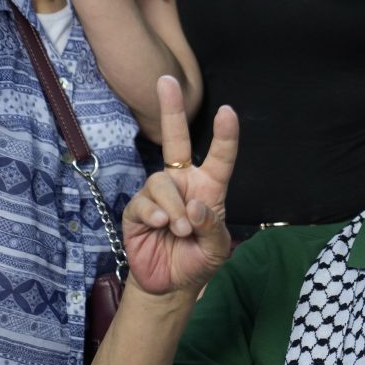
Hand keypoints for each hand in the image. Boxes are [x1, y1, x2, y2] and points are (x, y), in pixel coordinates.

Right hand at [122, 76, 238, 294]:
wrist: (170, 284)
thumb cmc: (197, 260)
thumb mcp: (216, 248)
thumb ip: (212, 227)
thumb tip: (195, 205)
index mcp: (209, 188)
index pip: (219, 158)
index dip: (224, 135)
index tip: (227, 111)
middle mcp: (183, 183)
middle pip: (175, 140)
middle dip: (171, 109)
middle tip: (167, 80)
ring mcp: (158, 195)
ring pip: (161, 181)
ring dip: (173, 206)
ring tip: (178, 229)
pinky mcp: (137, 210)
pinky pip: (144, 202)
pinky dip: (156, 214)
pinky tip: (161, 227)